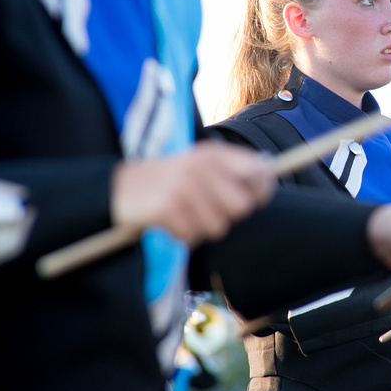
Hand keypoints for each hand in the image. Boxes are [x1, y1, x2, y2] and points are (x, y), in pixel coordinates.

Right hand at [111, 141, 275, 243]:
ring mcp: (183, 185)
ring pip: (219, 227)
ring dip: (203, 228)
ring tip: (186, 215)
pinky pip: (193, 236)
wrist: (120, 188)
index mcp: (214, 154)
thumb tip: (270, 172)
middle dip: (229, 216)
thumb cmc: (171, 181)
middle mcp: (201, 165)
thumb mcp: (201, 165)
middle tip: (207, 210)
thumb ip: (233, 169)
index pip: (260, 173)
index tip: (253, 199)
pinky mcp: (167, 206)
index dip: (262, 192)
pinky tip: (170, 221)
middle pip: (243, 207)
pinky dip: (183, 235)